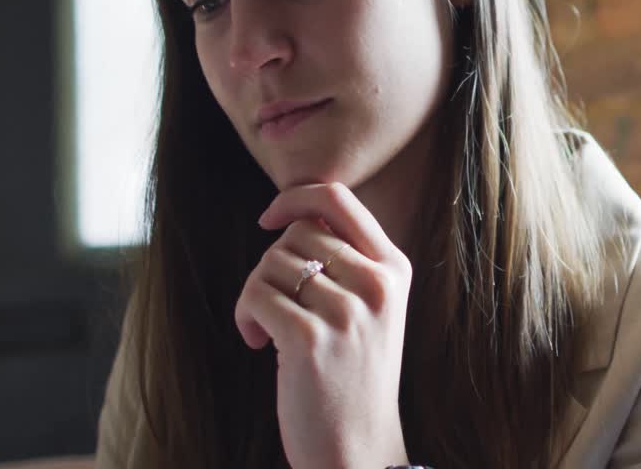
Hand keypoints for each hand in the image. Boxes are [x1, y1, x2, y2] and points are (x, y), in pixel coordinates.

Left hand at [235, 183, 411, 468]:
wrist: (359, 447)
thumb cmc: (354, 375)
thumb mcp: (372, 308)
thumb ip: (347, 260)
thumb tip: (296, 212)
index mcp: (394, 268)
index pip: (339, 198)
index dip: (295, 197)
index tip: (270, 218)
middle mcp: (377, 284)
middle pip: (298, 232)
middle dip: (272, 263)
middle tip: (274, 303)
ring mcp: (347, 312)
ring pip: (271, 264)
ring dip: (255, 294)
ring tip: (267, 329)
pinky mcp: (311, 340)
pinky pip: (256, 296)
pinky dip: (245, 316)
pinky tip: (259, 343)